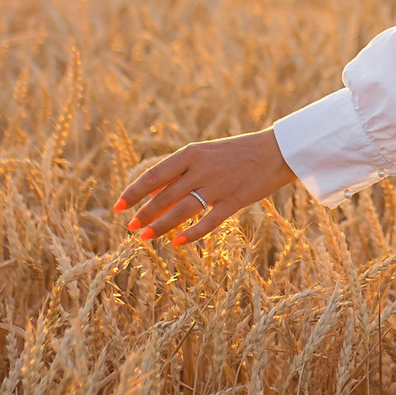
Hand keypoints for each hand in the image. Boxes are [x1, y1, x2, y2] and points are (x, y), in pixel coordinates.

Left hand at [116, 129, 297, 245]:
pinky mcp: (234, 201)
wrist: (277, 150)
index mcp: (191, 153)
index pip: (154, 176)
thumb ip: (182, 173)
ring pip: (181, 211)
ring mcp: (218, 186)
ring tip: (143, 237)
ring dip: (159, 226)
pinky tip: (176, 243)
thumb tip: (155, 195)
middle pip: (164, 196)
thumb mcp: (206, 154)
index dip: (133, 192)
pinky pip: (208, 222)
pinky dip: (191, 234)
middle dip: (143, 213)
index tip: (118, 206)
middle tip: (130, 227)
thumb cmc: (237, 152)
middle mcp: (201, 169)